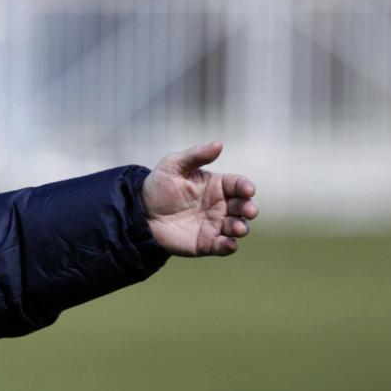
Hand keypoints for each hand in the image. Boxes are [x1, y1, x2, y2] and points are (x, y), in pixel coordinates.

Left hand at [142, 141, 257, 256]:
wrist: (140, 213)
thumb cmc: (158, 186)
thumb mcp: (173, 165)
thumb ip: (195, 155)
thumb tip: (218, 144)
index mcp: (216, 185)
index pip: (238, 184)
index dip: (246, 187)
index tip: (248, 190)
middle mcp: (220, 205)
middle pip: (243, 206)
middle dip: (249, 208)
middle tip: (249, 210)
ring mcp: (214, 225)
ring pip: (236, 226)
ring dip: (241, 227)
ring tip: (238, 228)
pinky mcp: (206, 243)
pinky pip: (222, 246)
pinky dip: (229, 246)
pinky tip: (230, 244)